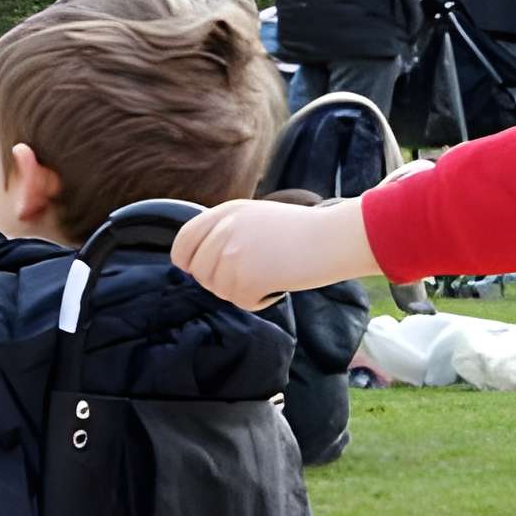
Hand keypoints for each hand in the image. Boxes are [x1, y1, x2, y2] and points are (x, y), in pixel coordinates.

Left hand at [173, 197, 377, 308]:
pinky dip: (260, 300)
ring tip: (271, 272)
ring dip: (242, 290)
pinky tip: (278, 283)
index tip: (198, 268)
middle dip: (219, 280)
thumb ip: (225, 232)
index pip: (183, 241)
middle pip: (199, 272)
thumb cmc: (300, 230)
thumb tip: (200, 262)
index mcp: (224, 213)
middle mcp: (223, 232)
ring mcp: (232, 256)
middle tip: (251, 273)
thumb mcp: (255, 216)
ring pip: (219, 290)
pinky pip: (241, 302)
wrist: (331, 238)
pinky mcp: (244, 280)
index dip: (187, 260)